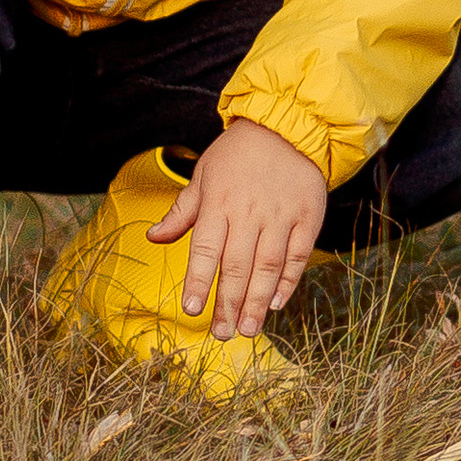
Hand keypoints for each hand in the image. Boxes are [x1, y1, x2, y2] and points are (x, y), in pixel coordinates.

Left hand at [148, 119, 326, 336]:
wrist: (286, 126)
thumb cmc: (237, 154)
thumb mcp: (203, 174)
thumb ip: (181, 211)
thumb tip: (153, 237)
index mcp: (219, 201)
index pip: (205, 248)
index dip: (199, 280)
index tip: (193, 309)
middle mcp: (249, 211)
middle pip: (237, 264)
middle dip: (229, 303)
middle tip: (222, 334)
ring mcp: (280, 214)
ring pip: (267, 265)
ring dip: (257, 301)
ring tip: (248, 329)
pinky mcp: (307, 217)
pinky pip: (297, 255)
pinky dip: (288, 281)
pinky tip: (276, 303)